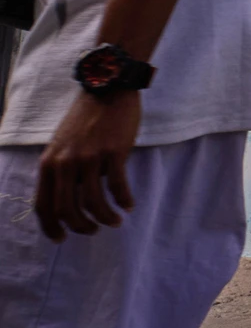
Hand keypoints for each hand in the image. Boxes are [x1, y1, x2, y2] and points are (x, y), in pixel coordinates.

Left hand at [35, 91, 141, 240]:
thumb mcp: (62, 145)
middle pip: (67, 209)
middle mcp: (65, 163)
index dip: (51, 227)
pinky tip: (129, 205)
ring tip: (115, 221)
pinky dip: (124, 200)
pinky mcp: (113, 152)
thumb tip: (73, 199)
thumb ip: (63, 171)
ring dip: (105, 218)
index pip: (43, 205)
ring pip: (93, 202)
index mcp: (49, 163)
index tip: (62, 238)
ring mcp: (89, 157)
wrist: (107, 89)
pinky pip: (118, 186)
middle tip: (92, 231)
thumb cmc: (86, 118)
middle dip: (80, 227)